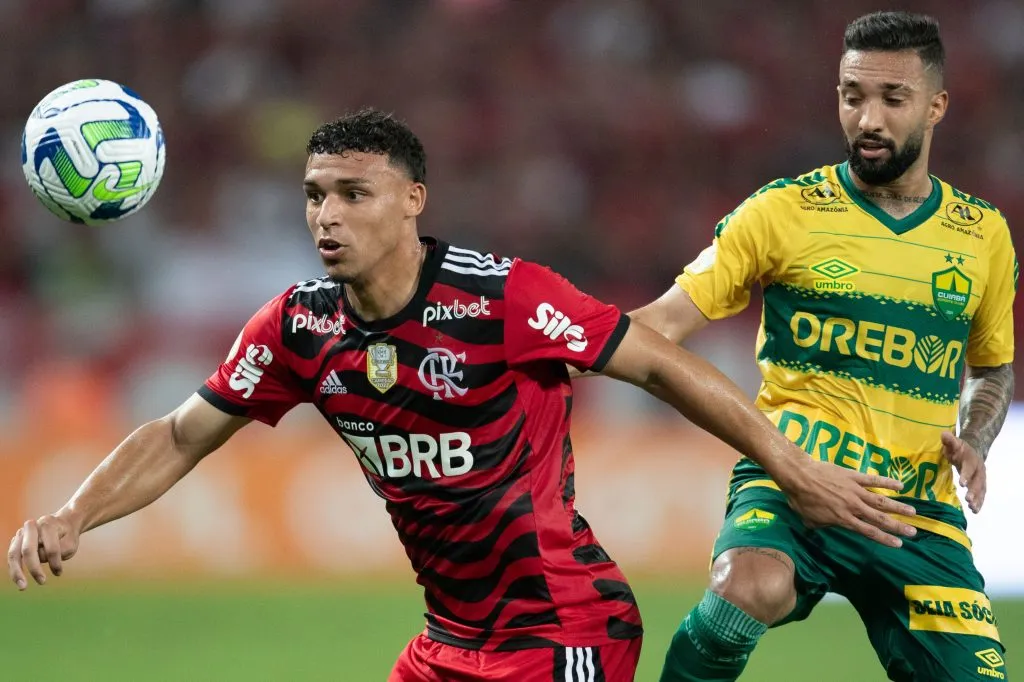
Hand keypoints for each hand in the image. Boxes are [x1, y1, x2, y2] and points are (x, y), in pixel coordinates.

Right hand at [8, 511, 81, 590]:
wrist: (62, 524)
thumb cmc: (67, 536)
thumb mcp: (71, 543)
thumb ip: (59, 550)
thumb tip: (40, 558)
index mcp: (48, 524)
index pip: (50, 547)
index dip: (55, 562)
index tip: (59, 573)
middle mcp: (31, 526)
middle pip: (28, 550)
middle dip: (34, 568)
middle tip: (42, 582)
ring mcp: (21, 533)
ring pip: (14, 554)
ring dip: (17, 572)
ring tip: (23, 587)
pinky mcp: (15, 541)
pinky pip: (12, 557)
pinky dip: (14, 570)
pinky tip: (19, 581)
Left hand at [782, 459, 917, 547]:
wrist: (799, 476)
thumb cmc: (801, 500)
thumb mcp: (810, 520)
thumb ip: (823, 525)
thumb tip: (827, 527)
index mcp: (843, 519)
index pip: (868, 532)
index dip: (884, 538)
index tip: (899, 544)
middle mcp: (853, 506)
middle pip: (880, 518)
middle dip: (897, 526)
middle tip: (913, 531)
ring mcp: (855, 490)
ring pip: (881, 500)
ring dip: (898, 507)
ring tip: (913, 512)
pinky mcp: (853, 476)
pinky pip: (873, 480)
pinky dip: (887, 482)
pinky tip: (900, 486)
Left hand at [941, 431, 985, 513]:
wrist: (972, 449)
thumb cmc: (958, 448)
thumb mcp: (953, 443)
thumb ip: (949, 440)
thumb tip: (944, 434)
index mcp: (971, 460)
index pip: (969, 468)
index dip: (966, 475)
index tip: (962, 484)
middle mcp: (979, 470)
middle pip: (978, 482)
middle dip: (973, 491)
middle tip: (968, 500)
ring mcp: (981, 478)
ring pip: (981, 490)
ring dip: (978, 499)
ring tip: (973, 509)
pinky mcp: (980, 485)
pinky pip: (981, 494)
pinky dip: (979, 502)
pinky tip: (975, 510)